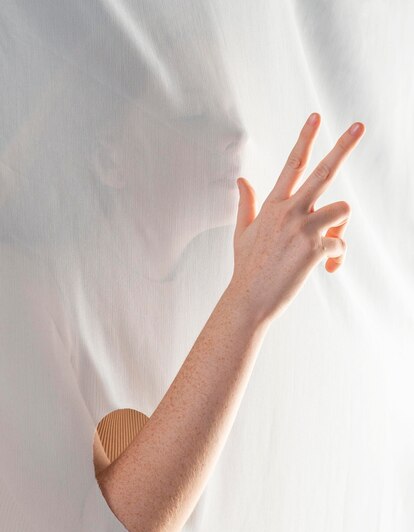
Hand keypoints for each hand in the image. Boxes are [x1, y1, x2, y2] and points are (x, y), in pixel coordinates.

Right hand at [230, 112, 364, 323]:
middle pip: (323, 171)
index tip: (316, 117)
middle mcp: (289, 211)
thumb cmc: (247, 268)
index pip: (292, 164)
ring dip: (341, 227)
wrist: (249, 298)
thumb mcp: (242, 232)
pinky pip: (341, 244)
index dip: (305, 138)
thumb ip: (246, 203)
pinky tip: (326, 268)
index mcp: (274, 206)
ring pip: (342, 209)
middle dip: (343, 146)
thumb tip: (241, 180)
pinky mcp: (314, 248)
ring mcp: (303, 228)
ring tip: (328, 246)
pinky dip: (337, 257)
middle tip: (359, 126)